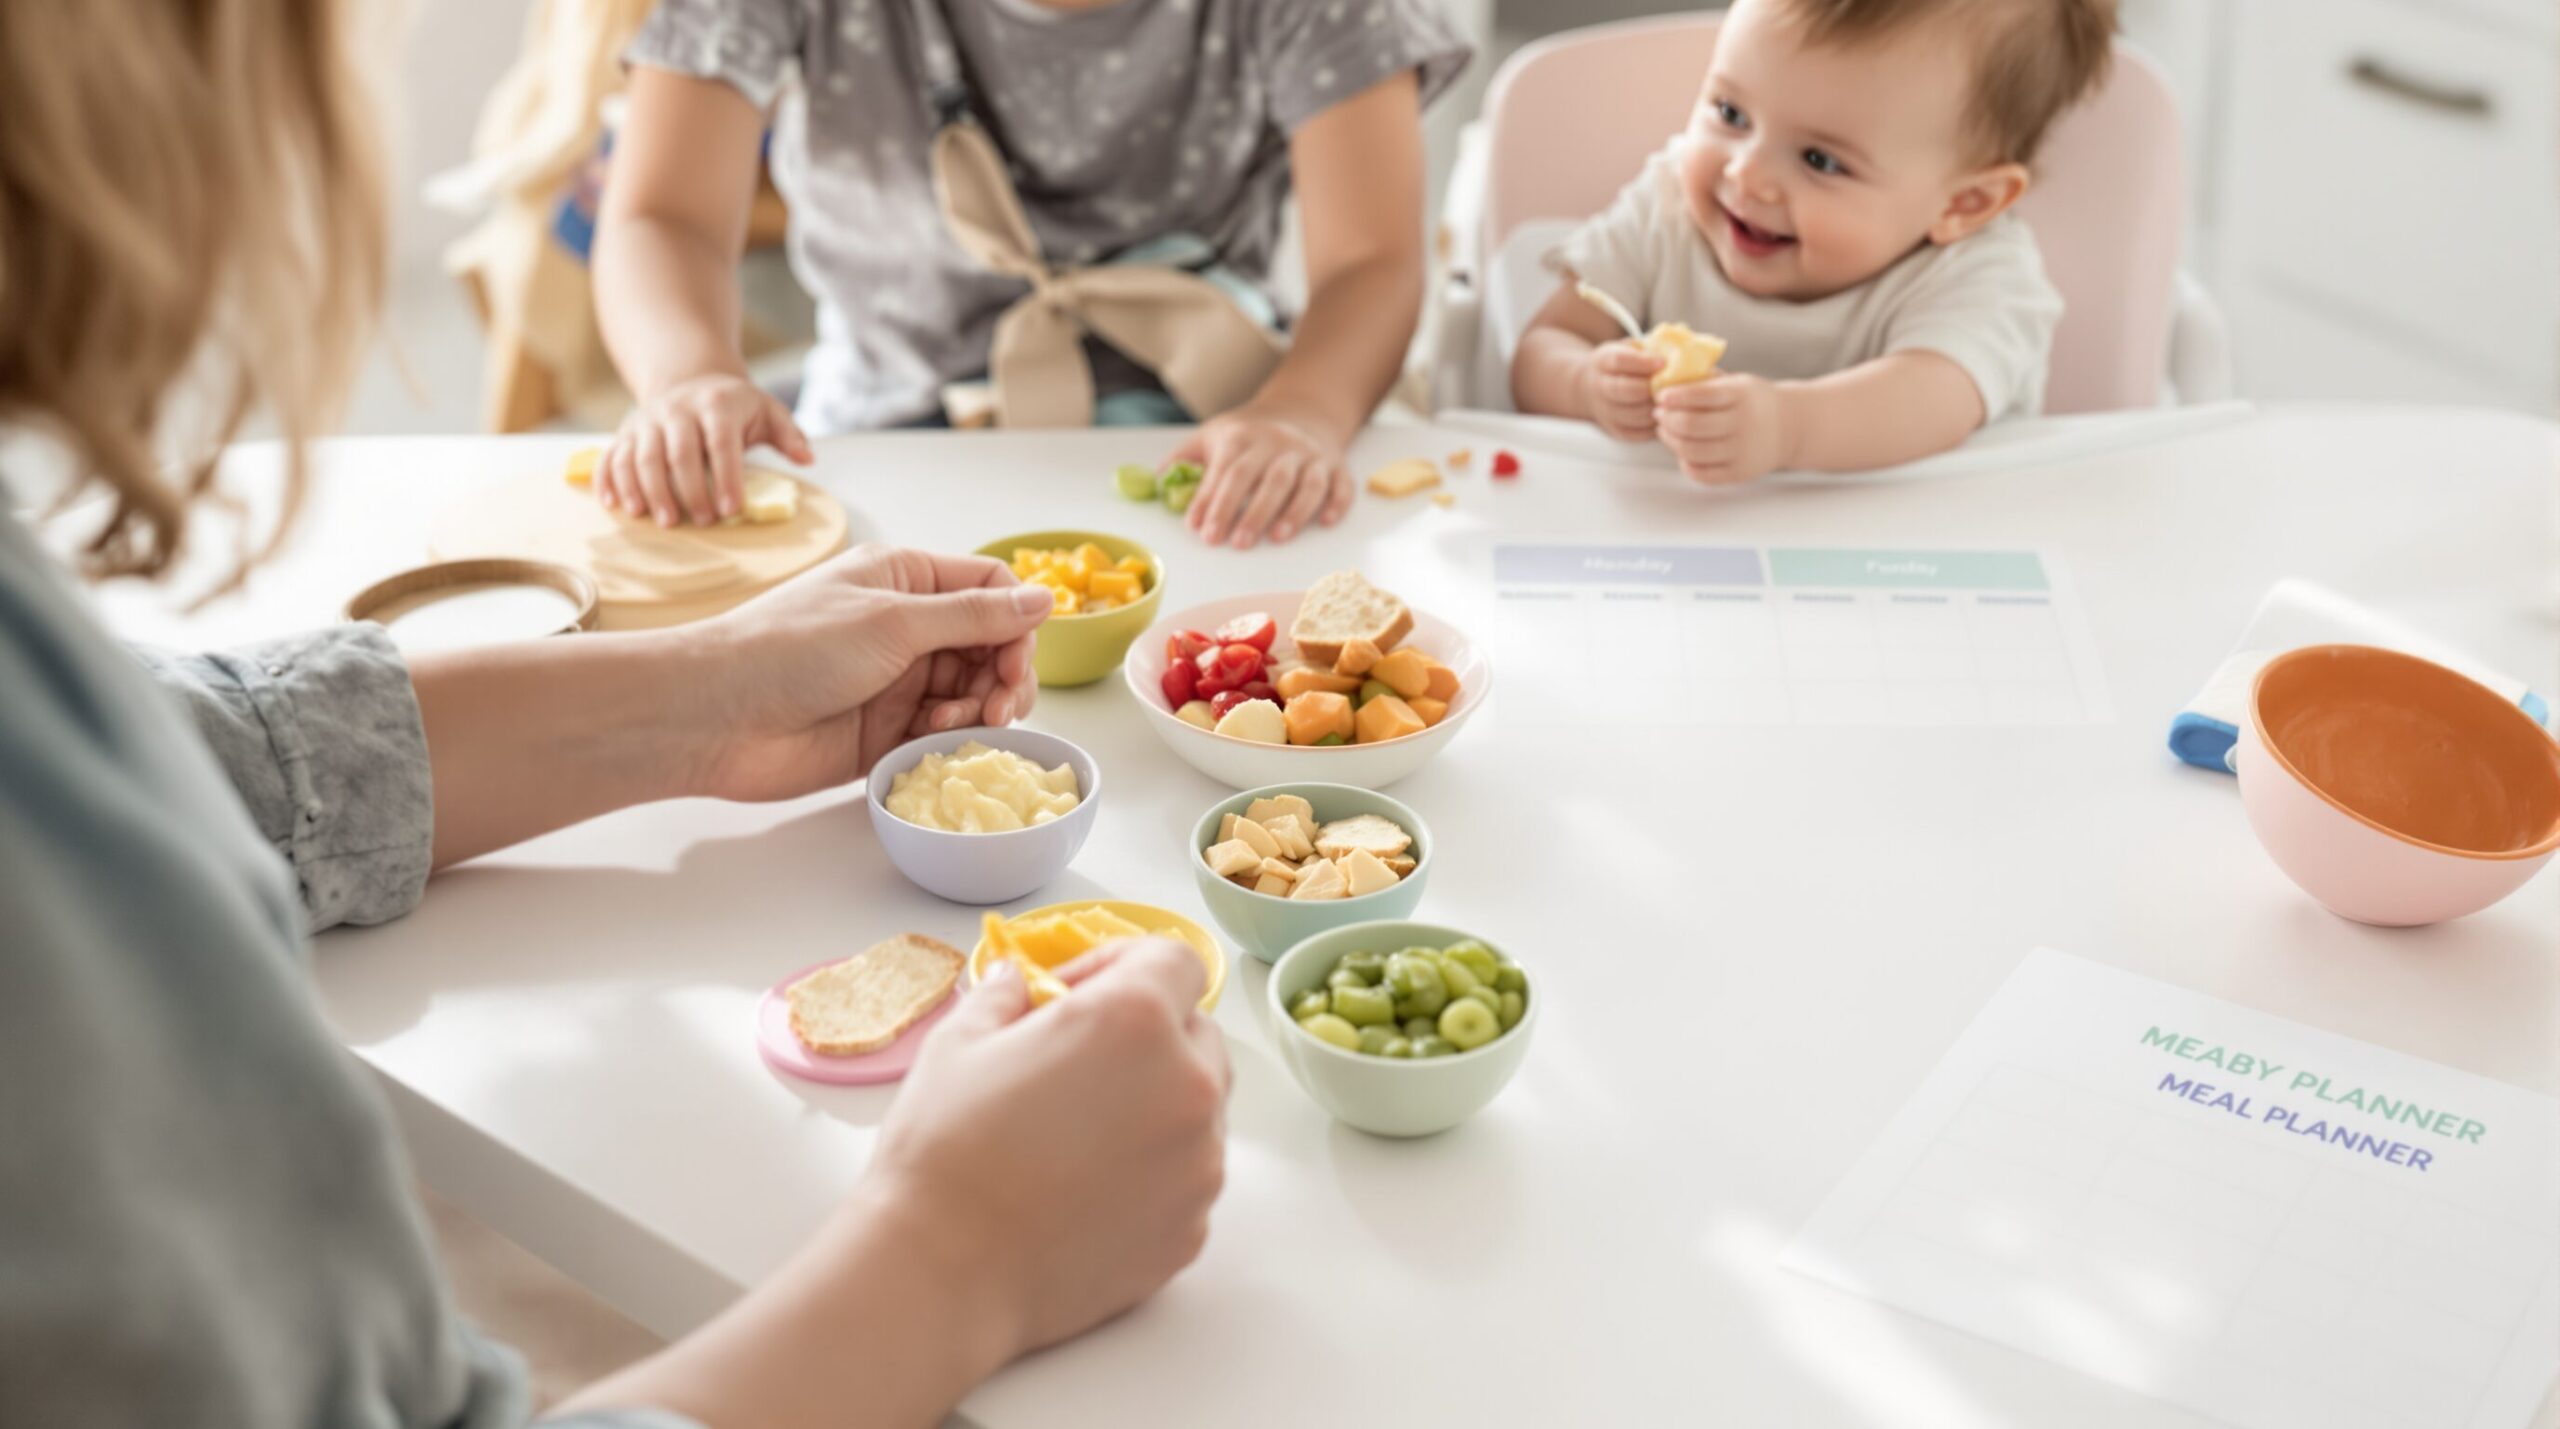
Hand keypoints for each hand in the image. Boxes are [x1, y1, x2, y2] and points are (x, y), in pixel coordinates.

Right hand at [600, 372, 814, 526]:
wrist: (690, 380)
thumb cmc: (734, 407)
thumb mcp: (767, 411)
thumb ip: (789, 434)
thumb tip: (808, 459)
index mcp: (716, 404)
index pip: (720, 442)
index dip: (725, 477)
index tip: (730, 510)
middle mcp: (676, 409)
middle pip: (677, 452)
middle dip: (688, 490)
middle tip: (701, 522)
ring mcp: (646, 420)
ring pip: (641, 456)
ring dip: (648, 491)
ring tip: (661, 521)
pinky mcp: (625, 432)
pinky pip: (611, 456)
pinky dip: (610, 482)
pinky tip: (618, 507)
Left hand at [673, 546, 1047, 801]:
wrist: (716, 717)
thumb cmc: (792, 650)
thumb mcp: (893, 620)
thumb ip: (974, 615)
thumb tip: (1048, 597)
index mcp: (905, 579)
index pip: (991, 589)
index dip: (1018, 623)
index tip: (1017, 660)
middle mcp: (905, 626)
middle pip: (991, 647)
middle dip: (1007, 676)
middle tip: (1002, 707)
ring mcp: (896, 680)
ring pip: (973, 693)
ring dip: (980, 709)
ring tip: (954, 722)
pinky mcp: (884, 732)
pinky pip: (942, 732)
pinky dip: (952, 736)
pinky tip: (934, 739)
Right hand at [872, 938, 1229, 1359]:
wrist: (943, 1273)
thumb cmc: (944, 1150)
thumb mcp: (960, 1043)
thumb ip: (1005, 996)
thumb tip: (1018, 980)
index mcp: (1135, 1020)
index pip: (1175, 961)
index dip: (1122, 964)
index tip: (1075, 992)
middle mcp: (1187, 1086)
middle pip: (1198, 1033)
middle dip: (1148, 1033)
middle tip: (1078, 1060)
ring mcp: (1199, 1164)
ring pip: (1200, 1108)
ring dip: (1156, 1102)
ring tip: (1080, 1130)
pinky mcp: (1192, 1227)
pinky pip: (1188, 1176)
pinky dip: (1154, 1169)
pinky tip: (1087, 1186)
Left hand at [1175, 405, 1353, 549]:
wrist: (1301, 411)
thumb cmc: (1249, 433)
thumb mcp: (1213, 434)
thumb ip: (1185, 458)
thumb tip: (1158, 480)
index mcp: (1244, 437)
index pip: (1226, 472)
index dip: (1212, 502)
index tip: (1200, 530)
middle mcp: (1279, 444)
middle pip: (1265, 478)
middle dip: (1250, 512)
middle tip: (1234, 544)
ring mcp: (1310, 455)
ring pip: (1304, 482)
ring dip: (1292, 511)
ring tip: (1275, 538)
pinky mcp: (1335, 466)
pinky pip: (1341, 484)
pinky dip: (1336, 502)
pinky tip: (1325, 522)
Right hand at [1580, 341, 1665, 441]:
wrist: (1591, 389)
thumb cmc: (1624, 364)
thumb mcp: (1630, 348)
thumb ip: (1651, 346)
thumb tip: (1688, 343)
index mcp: (1603, 361)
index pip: (1619, 361)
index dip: (1642, 362)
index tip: (1663, 362)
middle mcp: (1600, 387)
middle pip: (1624, 390)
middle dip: (1651, 389)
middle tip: (1673, 386)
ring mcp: (1606, 411)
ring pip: (1634, 414)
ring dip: (1657, 409)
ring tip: (1675, 402)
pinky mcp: (1616, 431)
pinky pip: (1639, 432)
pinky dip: (1656, 425)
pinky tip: (1668, 415)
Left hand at [1655, 372, 1792, 484]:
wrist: (1789, 426)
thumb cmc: (1752, 402)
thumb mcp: (1736, 383)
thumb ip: (1705, 382)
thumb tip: (1665, 379)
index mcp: (1741, 395)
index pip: (1702, 395)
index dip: (1675, 397)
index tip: (1661, 397)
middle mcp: (1743, 423)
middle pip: (1692, 426)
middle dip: (1667, 419)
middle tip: (1659, 414)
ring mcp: (1742, 451)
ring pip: (1692, 451)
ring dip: (1671, 441)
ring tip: (1666, 431)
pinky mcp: (1739, 473)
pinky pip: (1701, 474)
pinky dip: (1685, 463)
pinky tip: (1683, 451)